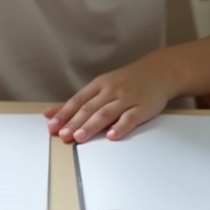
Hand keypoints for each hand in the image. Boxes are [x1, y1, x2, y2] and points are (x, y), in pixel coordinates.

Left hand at [45, 56, 173, 142]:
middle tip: (63, 135)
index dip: (64, 113)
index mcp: (99, 85)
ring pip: (106, 113)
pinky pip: (130, 118)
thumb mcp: (102, 85)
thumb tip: (51, 113)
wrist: (159, 72)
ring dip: (92, 125)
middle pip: (90, 108)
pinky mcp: (143, 107)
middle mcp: (111, 90)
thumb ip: (80, 101)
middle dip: (75, 122)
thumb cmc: (126, 81)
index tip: (52, 126)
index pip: (78, 100)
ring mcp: (127, 98)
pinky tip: (111, 135)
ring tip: (79, 137)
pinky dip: (120, 127)